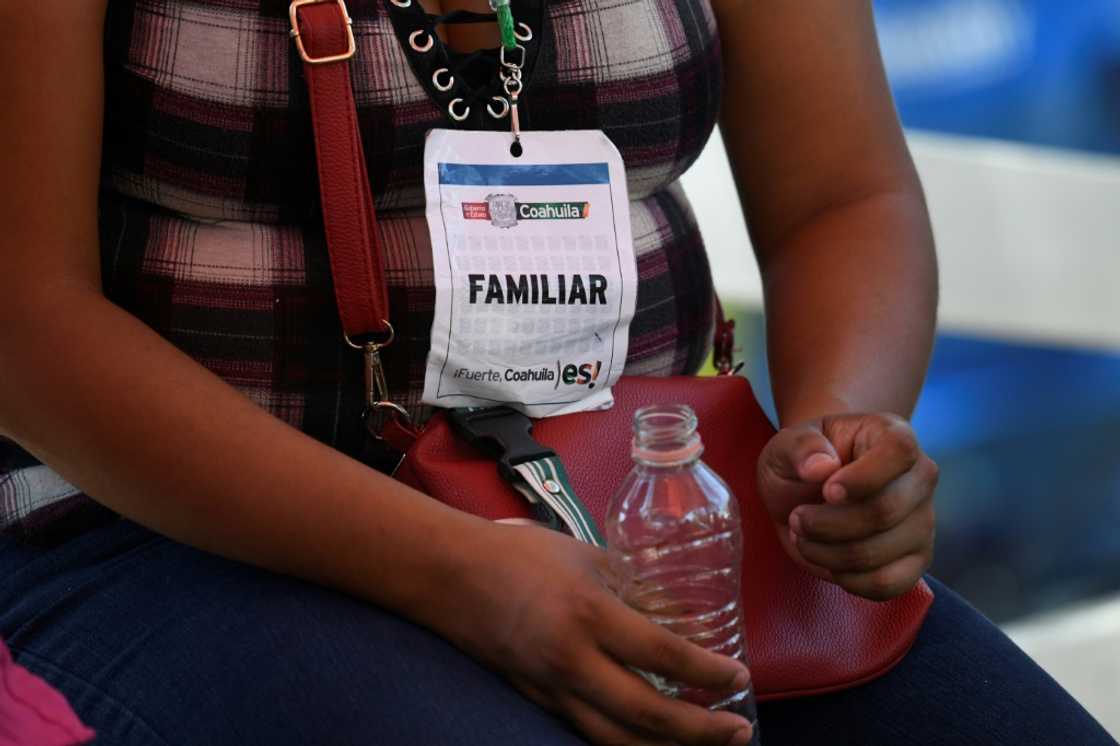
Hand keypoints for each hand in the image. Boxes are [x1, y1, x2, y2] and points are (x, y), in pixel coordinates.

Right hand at [437, 523, 754, 745]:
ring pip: (617, 741)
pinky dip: (627, 742)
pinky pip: (589, 732)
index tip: (739, 676)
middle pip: (648, 716)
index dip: (708, 673)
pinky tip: (651, 739)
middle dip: (701, 733)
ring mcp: (551, 689)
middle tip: (739, 731)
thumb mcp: (586, 555)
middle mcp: (573, 662)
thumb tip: (679, 610)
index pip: (663, 654)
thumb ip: (633, 584)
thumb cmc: (519, 555)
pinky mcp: (537, 701)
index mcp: (590, 615)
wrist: (450, 575)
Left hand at [756, 412, 937, 600]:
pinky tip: (828, 560)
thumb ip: (800, 448)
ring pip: (880, 552)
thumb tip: (821, 467)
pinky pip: (888, 584)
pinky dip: (847, 579)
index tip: (826, 491)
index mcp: (893, 435)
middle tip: (796, 518)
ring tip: (805, 535)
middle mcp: (919, 477)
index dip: (862, 477)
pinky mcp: (916, 561)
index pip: (899, 452)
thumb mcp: (785, 446)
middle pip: (885, 511)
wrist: (806, 493)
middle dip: (827, 523)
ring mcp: (923, 521)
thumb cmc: (801, 463)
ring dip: (827, 552)